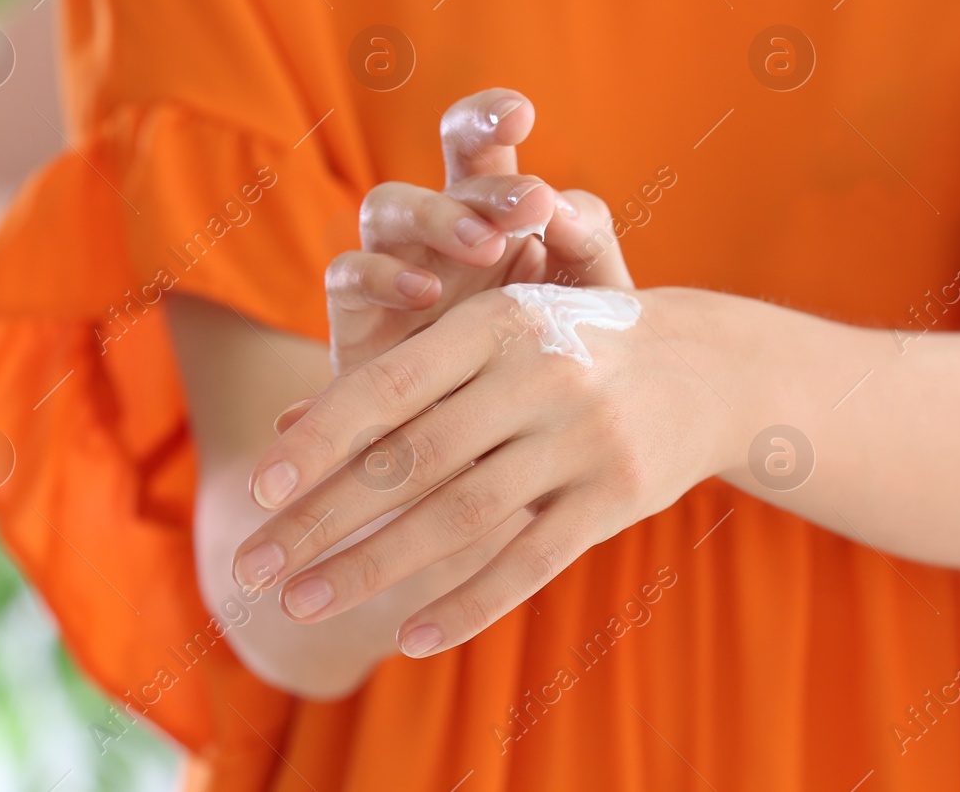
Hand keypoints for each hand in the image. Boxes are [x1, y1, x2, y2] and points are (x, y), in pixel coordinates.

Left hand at [232, 286, 737, 657]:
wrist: (705, 366)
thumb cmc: (568, 344)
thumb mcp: (493, 332)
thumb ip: (399, 374)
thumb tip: (291, 426)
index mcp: (499, 323)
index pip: (390, 387)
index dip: (322, 441)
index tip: (259, 491)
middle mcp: (540, 376)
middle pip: (412, 461)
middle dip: (323, 520)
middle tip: (254, 570)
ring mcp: (583, 440)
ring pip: (461, 518)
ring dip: (373, 568)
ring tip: (303, 603)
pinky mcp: (615, 497)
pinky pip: (529, 562)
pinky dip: (466, 604)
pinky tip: (408, 636)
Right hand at [322, 88, 632, 375]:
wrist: (500, 460)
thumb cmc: (554, 371)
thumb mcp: (592, 310)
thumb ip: (590, 249)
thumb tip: (560, 205)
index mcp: (496, 212)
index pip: (484, 146)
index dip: (490, 118)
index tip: (520, 114)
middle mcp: (442, 228)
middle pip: (438, 169)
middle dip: (482, 176)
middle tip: (530, 204)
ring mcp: (394, 266)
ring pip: (388, 206)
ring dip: (436, 217)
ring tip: (487, 248)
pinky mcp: (356, 318)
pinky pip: (348, 275)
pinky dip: (381, 276)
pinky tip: (426, 293)